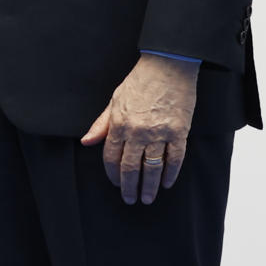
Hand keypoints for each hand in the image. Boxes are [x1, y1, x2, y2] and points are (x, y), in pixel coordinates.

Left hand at [81, 53, 199, 204]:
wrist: (167, 66)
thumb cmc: (139, 82)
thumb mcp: (114, 100)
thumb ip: (101, 124)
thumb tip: (87, 142)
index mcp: (119, 123)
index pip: (112, 157)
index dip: (112, 174)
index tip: (115, 184)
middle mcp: (137, 131)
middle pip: (130, 167)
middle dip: (129, 186)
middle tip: (130, 200)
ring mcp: (159, 133)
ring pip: (152, 168)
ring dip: (149, 186)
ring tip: (148, 198)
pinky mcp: (179, 132)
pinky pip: (174, 159)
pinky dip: (170, 174)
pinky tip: (166, 184)